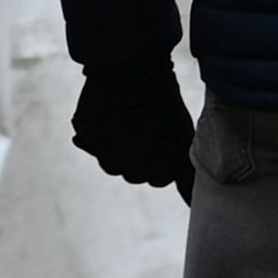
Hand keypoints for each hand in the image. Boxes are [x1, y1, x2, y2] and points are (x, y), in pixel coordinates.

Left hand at [71, 57, 194, 197]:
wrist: (133, 71)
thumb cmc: (161, 102)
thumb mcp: (181, 137)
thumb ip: (185, 174)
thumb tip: (192, 205)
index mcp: (151, 155)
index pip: (155, 178)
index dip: (161, 165)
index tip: (167, 144)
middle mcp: (127, 153)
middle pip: (132, 174)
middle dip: (142, 152)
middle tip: (147, 126)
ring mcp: (105, 144)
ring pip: (110, 165)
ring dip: (124, 142)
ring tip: (129, 119)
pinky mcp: (86, 134)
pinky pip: (91, 147)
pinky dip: (104, 134)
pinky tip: (112, 118)